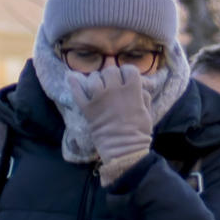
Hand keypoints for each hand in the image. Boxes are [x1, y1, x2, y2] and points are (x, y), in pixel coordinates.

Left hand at [67, 64, 153, 179]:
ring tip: (98, 85)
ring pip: (94, 78)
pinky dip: (74, 84)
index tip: (127, 77)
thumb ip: (143, 96)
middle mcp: (114, 90)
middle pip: (110, 71)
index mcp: (132, 90)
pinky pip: (77, 92)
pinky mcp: (87, 108)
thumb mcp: (147, 112)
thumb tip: (141, 86)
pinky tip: (72, 78)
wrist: (123, 149)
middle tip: (112, 82)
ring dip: (96, 79)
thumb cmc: (139, 132)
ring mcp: (99, 99)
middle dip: (112, 75)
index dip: (128, 72)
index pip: (129, 70)